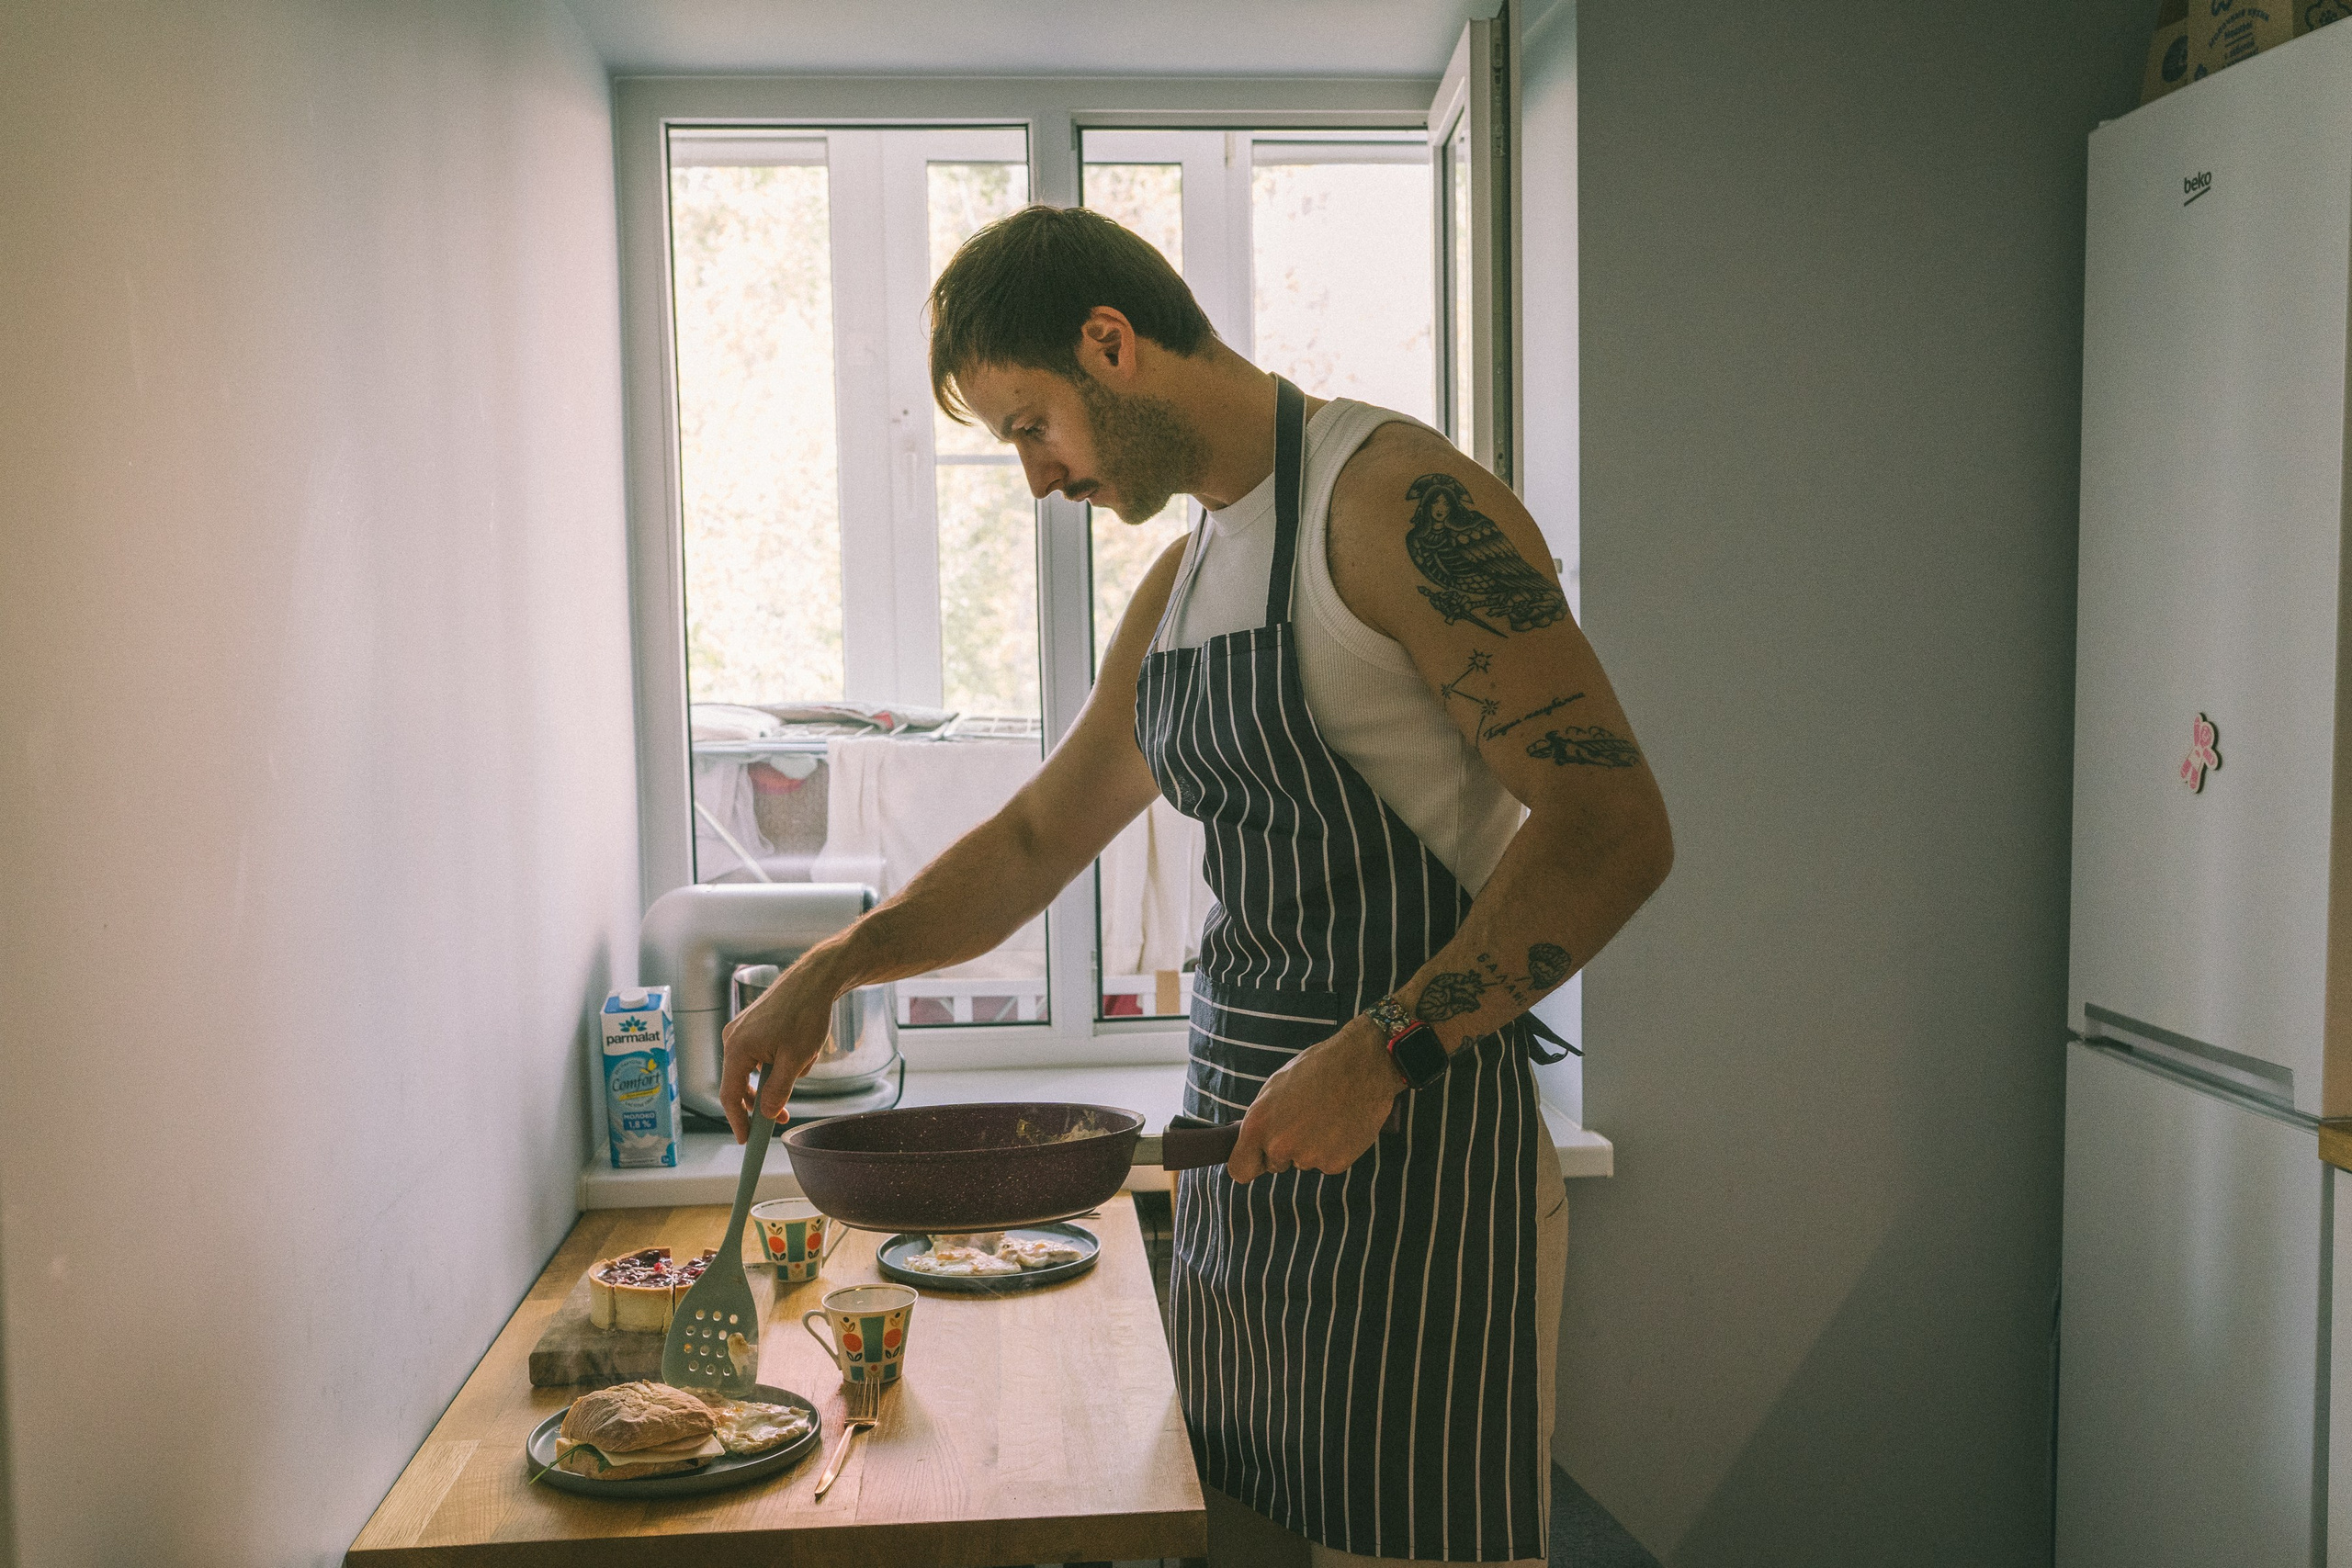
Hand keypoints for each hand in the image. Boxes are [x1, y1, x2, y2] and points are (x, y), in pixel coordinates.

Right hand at [718, 952, 844, 1142]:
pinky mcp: (753, 1025)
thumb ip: (777, 1091)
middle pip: (740, 1083)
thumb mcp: (795, 1060)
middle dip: (762, 1100)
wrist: (815, 980)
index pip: (730, 1096)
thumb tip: (765, 1114)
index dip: (737, 1121)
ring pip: (755, 1069)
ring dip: (776, 1077)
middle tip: (782, 1117)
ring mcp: (742, 1030)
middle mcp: (733, 1038)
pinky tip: (800, 1052)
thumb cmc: (805, 1015)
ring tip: (804, 1064)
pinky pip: (761, 1054)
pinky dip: (778, 1061)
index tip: (746, 1140)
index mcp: (737, 1048)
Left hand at [1226, 1017, 1406, 1180]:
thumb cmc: (1317, 1068)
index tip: (1259, 1158)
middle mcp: (1279, 1146)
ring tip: (1326, 1116)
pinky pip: (1327, 1162)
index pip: (1240, 1170)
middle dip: (1286, 1149)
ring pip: (1303, 1162)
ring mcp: (1308, 1158)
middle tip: (1304, 1120)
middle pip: (1275, 1165)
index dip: (1251, 1163)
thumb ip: (1262, 1121)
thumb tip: (1255, 1142)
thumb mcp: (1274, 1088)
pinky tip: (1341, 1124)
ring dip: (1312, 1147)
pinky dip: (1334, 1149)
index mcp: (1258, 1126)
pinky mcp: (1335, 1164)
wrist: (1362, 1065)